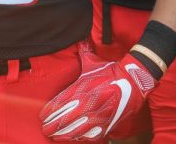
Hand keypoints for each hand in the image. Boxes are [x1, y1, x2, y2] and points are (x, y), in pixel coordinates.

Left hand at [40, 42, 157, 140]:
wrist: (133, 80)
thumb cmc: (111, 71)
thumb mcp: (93, 62)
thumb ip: (82, 52)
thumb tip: (76, 40)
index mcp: (81, 88)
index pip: (60, 103)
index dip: (49, 112)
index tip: (42, 116)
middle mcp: (87, 103)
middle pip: (64, 119)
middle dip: (52, 126)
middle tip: (45, 129)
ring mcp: (97, 115)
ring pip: (75, 130)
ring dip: (63, 135)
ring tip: (55, 136)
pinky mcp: (107, 123)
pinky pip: (90, 135)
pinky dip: (81, 139)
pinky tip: (73, 139)